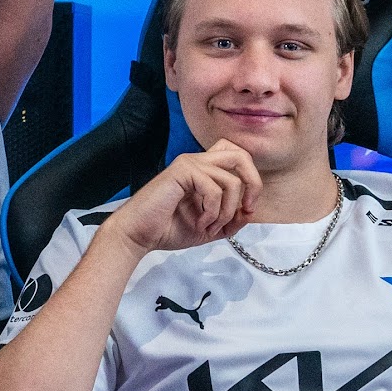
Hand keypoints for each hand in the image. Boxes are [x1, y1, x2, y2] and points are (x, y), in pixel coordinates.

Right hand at [106, 143, 265, 254]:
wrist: (138, 235)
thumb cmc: (167, 229)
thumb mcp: (210, 227)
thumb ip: (231, 220)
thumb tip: (249, 212)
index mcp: (204, 170)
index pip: (236, 155)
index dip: (251, 177)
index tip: (248, 206)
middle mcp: (198, 162)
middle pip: (240, 155)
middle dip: (253, 183)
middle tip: (246, 208)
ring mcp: (189, 164)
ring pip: (231, 179)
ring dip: (227, 211)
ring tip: (210, 226)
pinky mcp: (182, 171)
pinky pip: (213, 188)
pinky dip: (212, 211)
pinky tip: (200, 222)